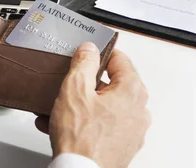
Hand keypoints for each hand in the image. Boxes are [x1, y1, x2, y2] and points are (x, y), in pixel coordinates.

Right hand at [36, 43, 150, 167]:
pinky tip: (60, 123)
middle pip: (111, 84)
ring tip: (57, 106)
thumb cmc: (81, 137)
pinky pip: (100, 125)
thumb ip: (83, 63)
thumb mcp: (75, 88)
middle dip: (84, 83)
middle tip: (67, 83)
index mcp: (132, 91)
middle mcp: (138, 111)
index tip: (83, 55)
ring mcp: (131, 130)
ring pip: (103, 106)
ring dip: (79, 104)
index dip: (98, 54)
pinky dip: (82, 121)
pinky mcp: (120, 145)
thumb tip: (89, 49)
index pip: (119, 59)